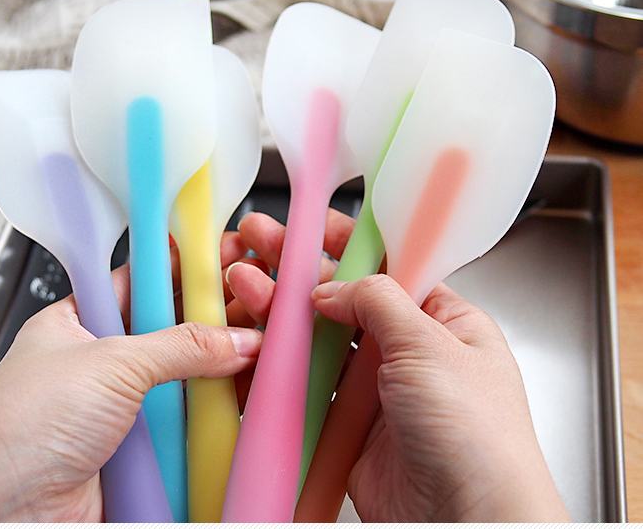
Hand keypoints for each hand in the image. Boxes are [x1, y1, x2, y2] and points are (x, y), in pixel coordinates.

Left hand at [0, 232, 262, 521]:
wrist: (1, 511)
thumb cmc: (19, 428)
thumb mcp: (109, 364)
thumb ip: (179, 346)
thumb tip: (235, 339)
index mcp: (81, 323)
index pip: (142, 282)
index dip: (182, 268)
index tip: (222, 256)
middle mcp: (104, 363)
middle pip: (171, 329)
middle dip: (213, 315)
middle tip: (254, 299)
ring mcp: (125, 408)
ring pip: (186, 378)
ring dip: (221, 367)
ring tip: (259, 346)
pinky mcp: (142, 451)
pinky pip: (189, 425)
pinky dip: (216, 415)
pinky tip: (243, 398)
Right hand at [228, 211, 569, 521]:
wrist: (467, 523)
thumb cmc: (479, 438)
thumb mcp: (430, 346)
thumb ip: (377, 303)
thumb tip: (332, 286)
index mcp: (443, 322)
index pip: (388, 267)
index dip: (345, 243)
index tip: (307, 225)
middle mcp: (409, 352)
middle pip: (344, 302)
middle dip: (298, 273)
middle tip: (257, 246)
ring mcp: (377, 391)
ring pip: (319, 344)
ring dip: (281, 317)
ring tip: (244, 289)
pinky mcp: (350, 428)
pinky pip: (308, 390)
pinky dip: (279, 370)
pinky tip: (254, 347)